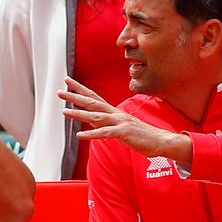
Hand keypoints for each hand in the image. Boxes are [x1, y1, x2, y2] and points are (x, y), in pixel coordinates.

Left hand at [59, 77, 191, 163]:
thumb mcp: (121, 127)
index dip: (80, 89)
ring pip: (95, 117)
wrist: (161, 140)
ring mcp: (119, 122)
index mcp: (114, 112)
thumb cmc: (142, 135)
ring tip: (64, 112)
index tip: (68, 81)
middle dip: (75, 96)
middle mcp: (115, 114)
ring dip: (79, 114)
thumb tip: (94, 122)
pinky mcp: (123, 133)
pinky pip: (105, 133)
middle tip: (60, 91)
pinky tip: (80, 136)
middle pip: (92, 102)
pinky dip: (92, 134)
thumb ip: (107, 124)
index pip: (94, 97)